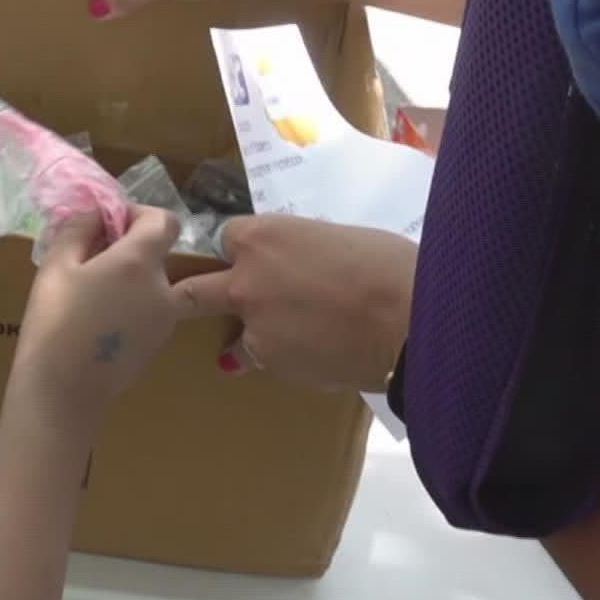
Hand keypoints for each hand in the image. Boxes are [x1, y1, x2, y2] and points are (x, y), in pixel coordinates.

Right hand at [5, 209, 185, 426]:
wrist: (63, 392)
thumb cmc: (54, 322)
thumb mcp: (56, 266)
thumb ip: (79, 229)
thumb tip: (96, 213)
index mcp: (140, 262)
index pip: (163, 220)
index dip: (138, 214)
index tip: (108, 223)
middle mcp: (163, 287)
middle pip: (155, 253)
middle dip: (126, 249)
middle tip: (88, 260)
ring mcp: (165, 320)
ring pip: (152, 284)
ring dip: (129, 279)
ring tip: (90, 295)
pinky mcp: (158, 344)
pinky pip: (149, 310)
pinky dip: (131, 305)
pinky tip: (98, 322)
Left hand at [172, 214, 413, 391]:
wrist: (407, 322)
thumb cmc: (388, 266)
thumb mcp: (338, 239)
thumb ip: (304, 249)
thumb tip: (304, 262)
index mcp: (260, 237)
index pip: (226, 238)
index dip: (241, 250)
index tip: (254, 258)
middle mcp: (243, 279)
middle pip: (193, 290)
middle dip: (194, 296)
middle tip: (201, 304)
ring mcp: (251, 325)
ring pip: (232, 331)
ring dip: (250, 334)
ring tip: (288, 338)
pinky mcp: (270, 362)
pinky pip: (263, 359)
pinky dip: (281, 358)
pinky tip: (313, 357)